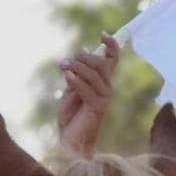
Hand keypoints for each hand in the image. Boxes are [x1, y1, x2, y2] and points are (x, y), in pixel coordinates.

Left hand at [56, 33, 118, 157]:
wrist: (71, 142)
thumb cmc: (71, 118)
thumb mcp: (71, 91)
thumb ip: (75, 76)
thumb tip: (73, 61)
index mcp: (102, 82)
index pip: (113, 60)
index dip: (111, 45)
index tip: (102, 33)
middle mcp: (107, 89)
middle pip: (102, 63)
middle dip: (84, 57)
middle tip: (65, 61)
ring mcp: (104, 98)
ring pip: (95, 74)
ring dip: (77, 67)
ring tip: (62, 67)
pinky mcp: (97, 108)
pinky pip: (88, 89)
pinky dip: (77, 81)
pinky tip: (67, 76)